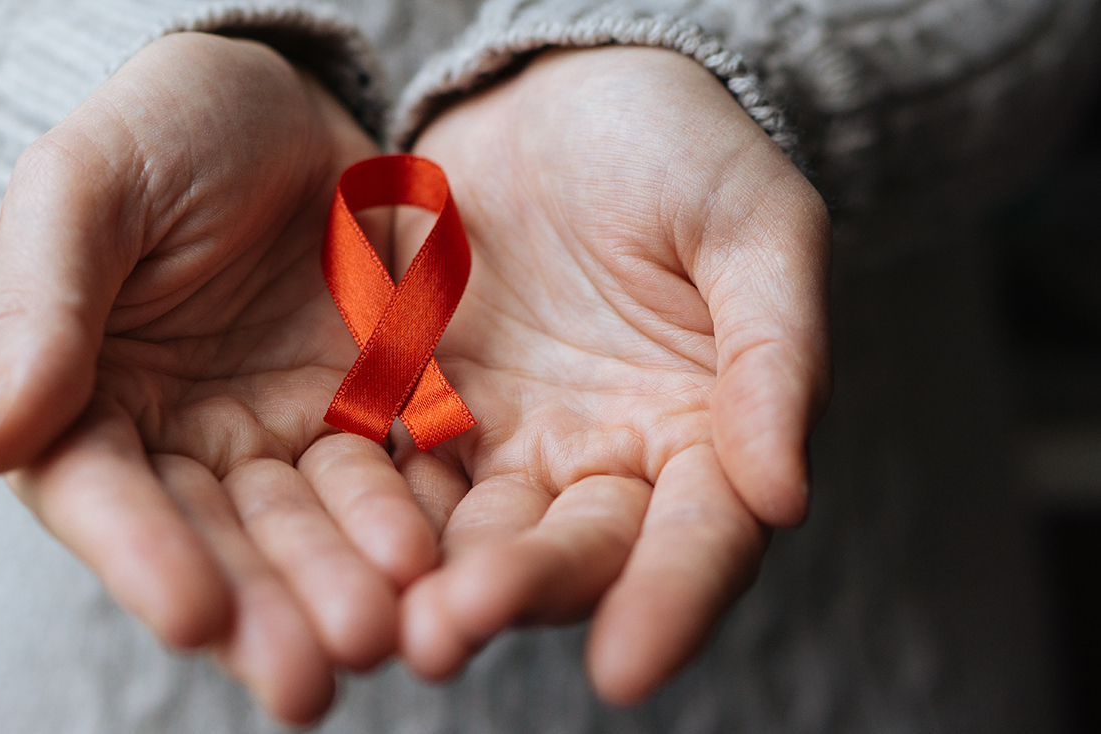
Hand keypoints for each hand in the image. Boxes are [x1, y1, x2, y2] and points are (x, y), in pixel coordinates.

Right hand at [0, 34, 436, 723]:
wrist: (280, 97)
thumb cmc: (159, 130)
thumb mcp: (83, 189)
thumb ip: (39, 308)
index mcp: (86, 400)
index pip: (103, 493)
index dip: (145, 558)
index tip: (193, 616)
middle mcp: (184, 441)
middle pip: (219, 539)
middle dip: (264, 608)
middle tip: (309, 678)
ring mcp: (284, 432)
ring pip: (313, 525)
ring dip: (346, 584)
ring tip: (388, 630)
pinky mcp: (373, 411)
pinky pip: (397, 474)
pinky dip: (416, 520)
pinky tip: (444, 560)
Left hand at [392, 47, 829, 702]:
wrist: (563, 95)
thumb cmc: (682, 150)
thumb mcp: (754, 226)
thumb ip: (774, 353)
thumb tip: (784, 496)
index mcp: (706, 435)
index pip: (699, 540)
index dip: (668, 603)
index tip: (624, 669)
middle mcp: (607, 462)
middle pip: (572, 551)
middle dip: (519, 593)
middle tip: (453, 628)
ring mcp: (508, 443)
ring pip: (475, 531)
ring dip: (434, 581)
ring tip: (392, 622)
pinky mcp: (422, 407)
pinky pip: (392, 468)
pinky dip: (369, 513)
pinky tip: (333, 548)